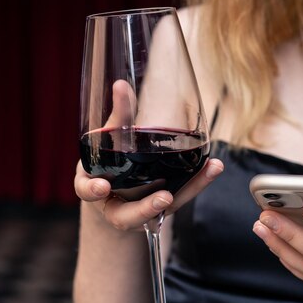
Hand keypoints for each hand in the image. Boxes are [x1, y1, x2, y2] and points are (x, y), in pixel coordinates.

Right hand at [74, 79, 223, 230]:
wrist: (115, 193)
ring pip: (160, 213)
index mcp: (93, 189)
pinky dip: (198, 183)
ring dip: (185, 193)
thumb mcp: (107, 142)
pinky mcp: (164, 207)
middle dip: (144, 209)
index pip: (87, 191)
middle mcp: (115, 208)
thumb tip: (121, 84)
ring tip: (206, 172)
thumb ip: (117, 118)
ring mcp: (142, 211)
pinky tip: (214, 167)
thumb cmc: (107, 165)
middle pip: (126, 217)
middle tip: (164, 198)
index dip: (92, 190)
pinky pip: (181, 197)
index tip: (101, 187)